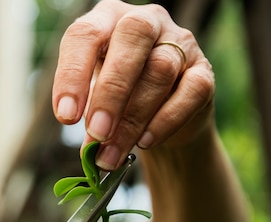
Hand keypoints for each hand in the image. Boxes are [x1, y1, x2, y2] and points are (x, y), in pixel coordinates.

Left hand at [52, 0, 214, 169]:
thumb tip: (91, 147)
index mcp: (107, 19)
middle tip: (97, 134)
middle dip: (110, 92)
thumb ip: (89, 114)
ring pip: (160, 70)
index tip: (66, 116)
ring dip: (133, 119)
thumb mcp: (94, 99)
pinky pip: (191, 90)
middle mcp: (145, 21)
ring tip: (112, 153)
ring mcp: (180, 41)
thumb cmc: (118, 100)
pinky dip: (165, 121)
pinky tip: (146, 141)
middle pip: (132, 39)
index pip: (86, 34)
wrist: (161, 117)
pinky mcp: (204, 70)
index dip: (73, 75)